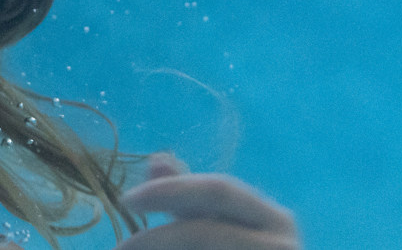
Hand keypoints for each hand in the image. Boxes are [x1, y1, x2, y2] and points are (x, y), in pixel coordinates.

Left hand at [116, 153, 299, 249]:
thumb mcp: (217, 227)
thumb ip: (189, 199)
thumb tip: (157, 159)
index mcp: (275, 219)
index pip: (218, 190)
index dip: (169, 190)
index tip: (127, 199)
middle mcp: (281, 245)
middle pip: (204, 231)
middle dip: (157, 237)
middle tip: (121, 247)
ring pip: (201, 249)